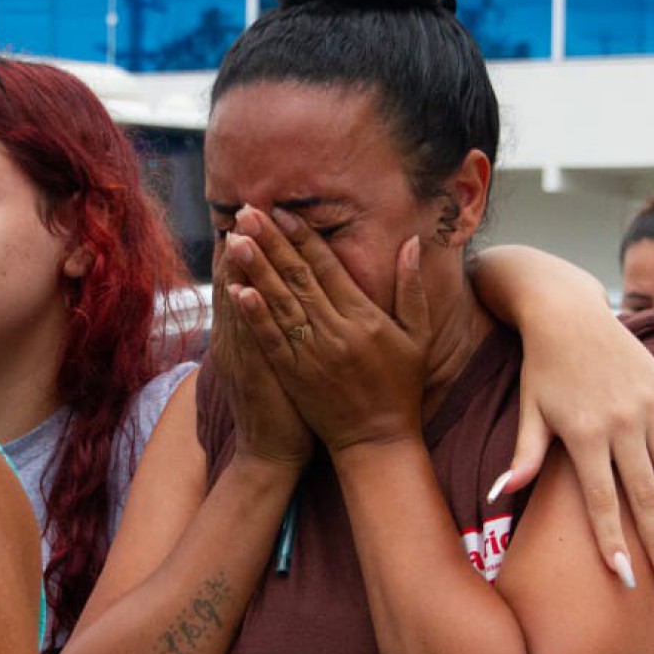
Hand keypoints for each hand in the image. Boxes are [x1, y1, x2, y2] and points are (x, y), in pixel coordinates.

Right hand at [211, 238, 312, 469]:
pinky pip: (245, 337)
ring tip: (239, 232)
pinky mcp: (251, 374)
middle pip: (237, 284)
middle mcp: (238, 338)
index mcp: (245, 332)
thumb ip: (271, 325)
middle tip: (245, 208)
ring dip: (238, 270)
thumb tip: (275, 293)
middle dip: (244, 246)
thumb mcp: (270, 360)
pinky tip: (239, 287)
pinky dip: (241, 312)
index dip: (248, 248)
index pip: (244, 281)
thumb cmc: (280, 405)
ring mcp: (242, 355)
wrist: (270, 452)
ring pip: (236, 305)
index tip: (255, 215)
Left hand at [223, 206, 428, 452]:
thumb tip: (411, 243)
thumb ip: (412, 288)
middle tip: (246, 213)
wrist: (377, 441)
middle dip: (270, 242)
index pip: (328, 268)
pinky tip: (237, 291)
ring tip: (235, 240)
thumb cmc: (400, 387)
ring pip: (279, 303)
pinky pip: (271, 339)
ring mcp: (312, 354)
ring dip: (255, 269)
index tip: (282, 212)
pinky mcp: (294, 375)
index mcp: (364, 317)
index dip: (303, 238)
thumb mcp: (417, 336)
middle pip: (297, 278)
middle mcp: (336, 332)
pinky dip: (253, 315)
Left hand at [505, 303, 653, 590]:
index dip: (614, 541)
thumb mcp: (528, 411)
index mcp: (585, 433)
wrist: (568, 312)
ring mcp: (651, 405)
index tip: (629, 579)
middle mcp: (623, 422)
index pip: (601, 501)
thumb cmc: (542, 370)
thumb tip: (500, 495)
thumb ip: (523, 456)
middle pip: (646, 495)